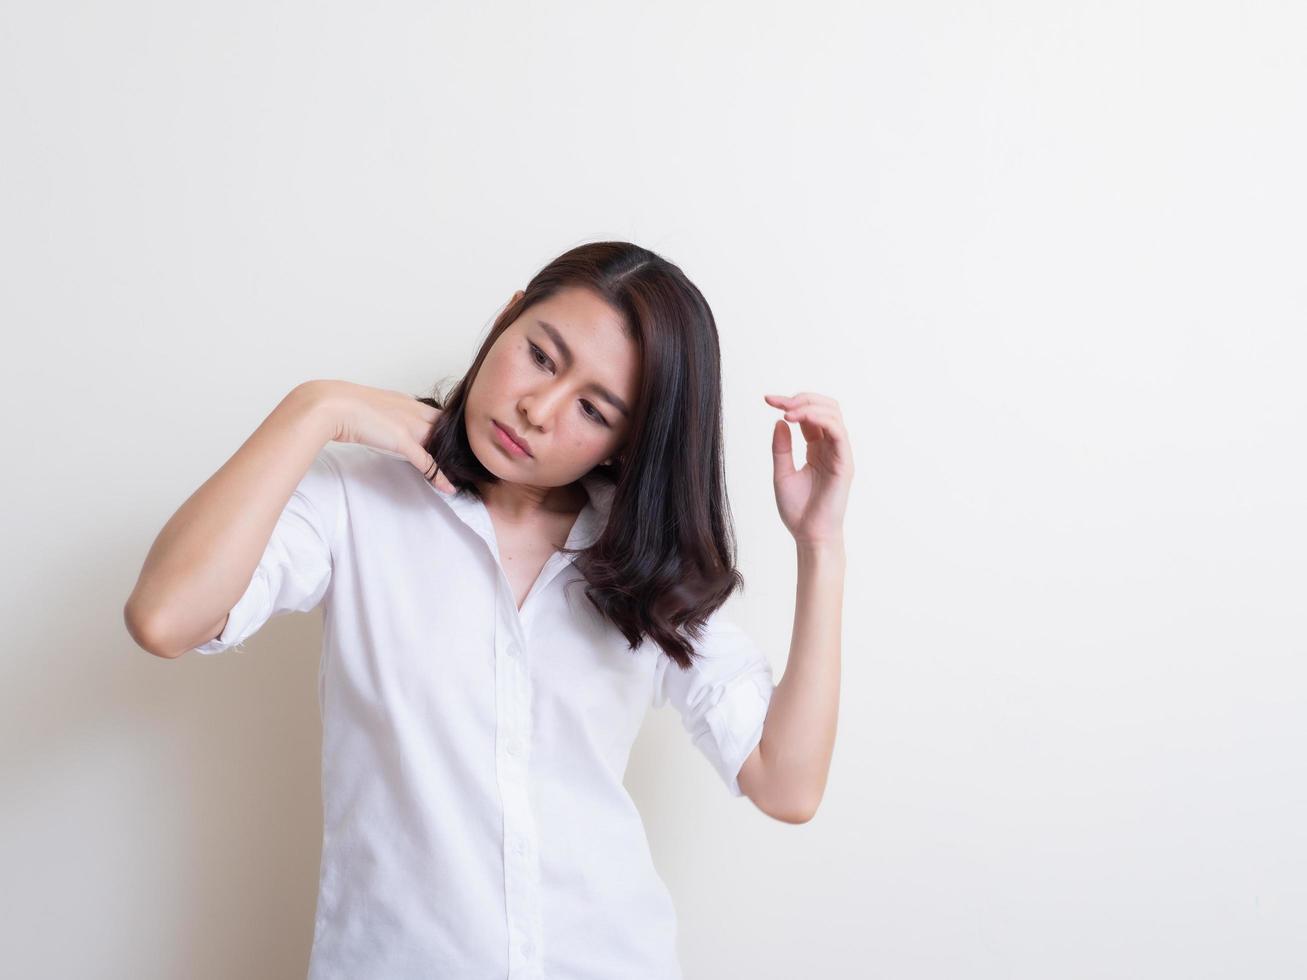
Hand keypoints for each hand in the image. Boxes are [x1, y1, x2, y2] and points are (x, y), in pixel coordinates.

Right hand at [303, 379, 454, 491]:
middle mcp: (412, 410)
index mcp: (405, 400)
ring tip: (464, 477)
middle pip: (447, 428)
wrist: (330, 404)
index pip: (438, 414)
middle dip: (459, 445)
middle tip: (468, 462)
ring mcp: (409, 425)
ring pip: (441, 445)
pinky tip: (447, 488)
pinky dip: (439, 476)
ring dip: (452, 462)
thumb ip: (380, 415)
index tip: (456, 444)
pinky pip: (427, 462)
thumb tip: (377, 424)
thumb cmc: (340, 405)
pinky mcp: (402, 441)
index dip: (449, 430)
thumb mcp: (368, 406)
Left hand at [764, 392, 852, 546]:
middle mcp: (830, 447)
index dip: (790, 403)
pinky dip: (819, 419)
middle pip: (824, 407)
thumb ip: (781, 448)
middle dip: (801, 398)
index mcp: (816, 448)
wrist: (809, 535)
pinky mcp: (845, 462)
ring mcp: (839, 453)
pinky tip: (797, 420)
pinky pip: (838, 431)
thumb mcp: (781, 473)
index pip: (808, 415)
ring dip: (808, 406)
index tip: (767, 399)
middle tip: (777, 402)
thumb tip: (779, 421)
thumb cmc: (797, 509)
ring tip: (786, 411)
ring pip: (833, 413)